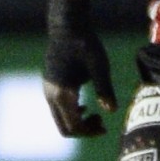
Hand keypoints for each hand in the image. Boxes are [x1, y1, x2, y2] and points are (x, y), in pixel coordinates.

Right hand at [42, 0, 114, 137]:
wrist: (66, 28)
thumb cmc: (85, 45)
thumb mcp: (99, 66)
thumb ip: (105, 89)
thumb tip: (111, 110)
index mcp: (63, 93)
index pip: (73, 126)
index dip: (89, 132)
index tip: (105, 127)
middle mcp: (51, 95)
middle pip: (64, 128)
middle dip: (84, 130)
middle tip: (101, 122)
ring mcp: (47, 91)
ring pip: (60, 119)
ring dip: (78, 122)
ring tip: (96, 113)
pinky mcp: (49, 86)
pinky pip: (57, 110)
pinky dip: (71, 113)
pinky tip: (85, 104)